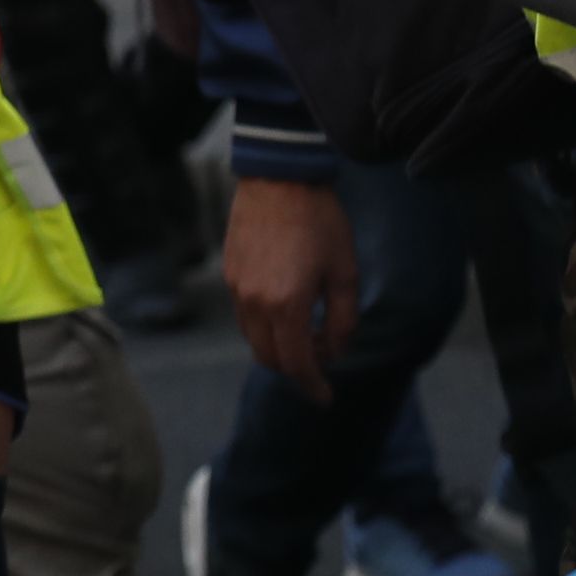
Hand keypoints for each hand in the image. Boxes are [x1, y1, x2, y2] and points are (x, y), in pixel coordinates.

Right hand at [224, 177, 358, 400]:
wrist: (280, 178)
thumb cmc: (320, 222)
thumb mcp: (345, 272)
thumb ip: (343, 319)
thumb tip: (336, 349)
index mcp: (287, 305)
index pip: (297, 364)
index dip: (313, 386)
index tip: (326, 398)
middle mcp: (255, 303)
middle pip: (269, 358)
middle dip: (296, 369)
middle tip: (322, 360)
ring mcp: (238, 289)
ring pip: (254, 338)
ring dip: (279, 346)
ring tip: (308, 330)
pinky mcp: (230, 274)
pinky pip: (245, 315)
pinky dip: (266, 325)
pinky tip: (287, 306)